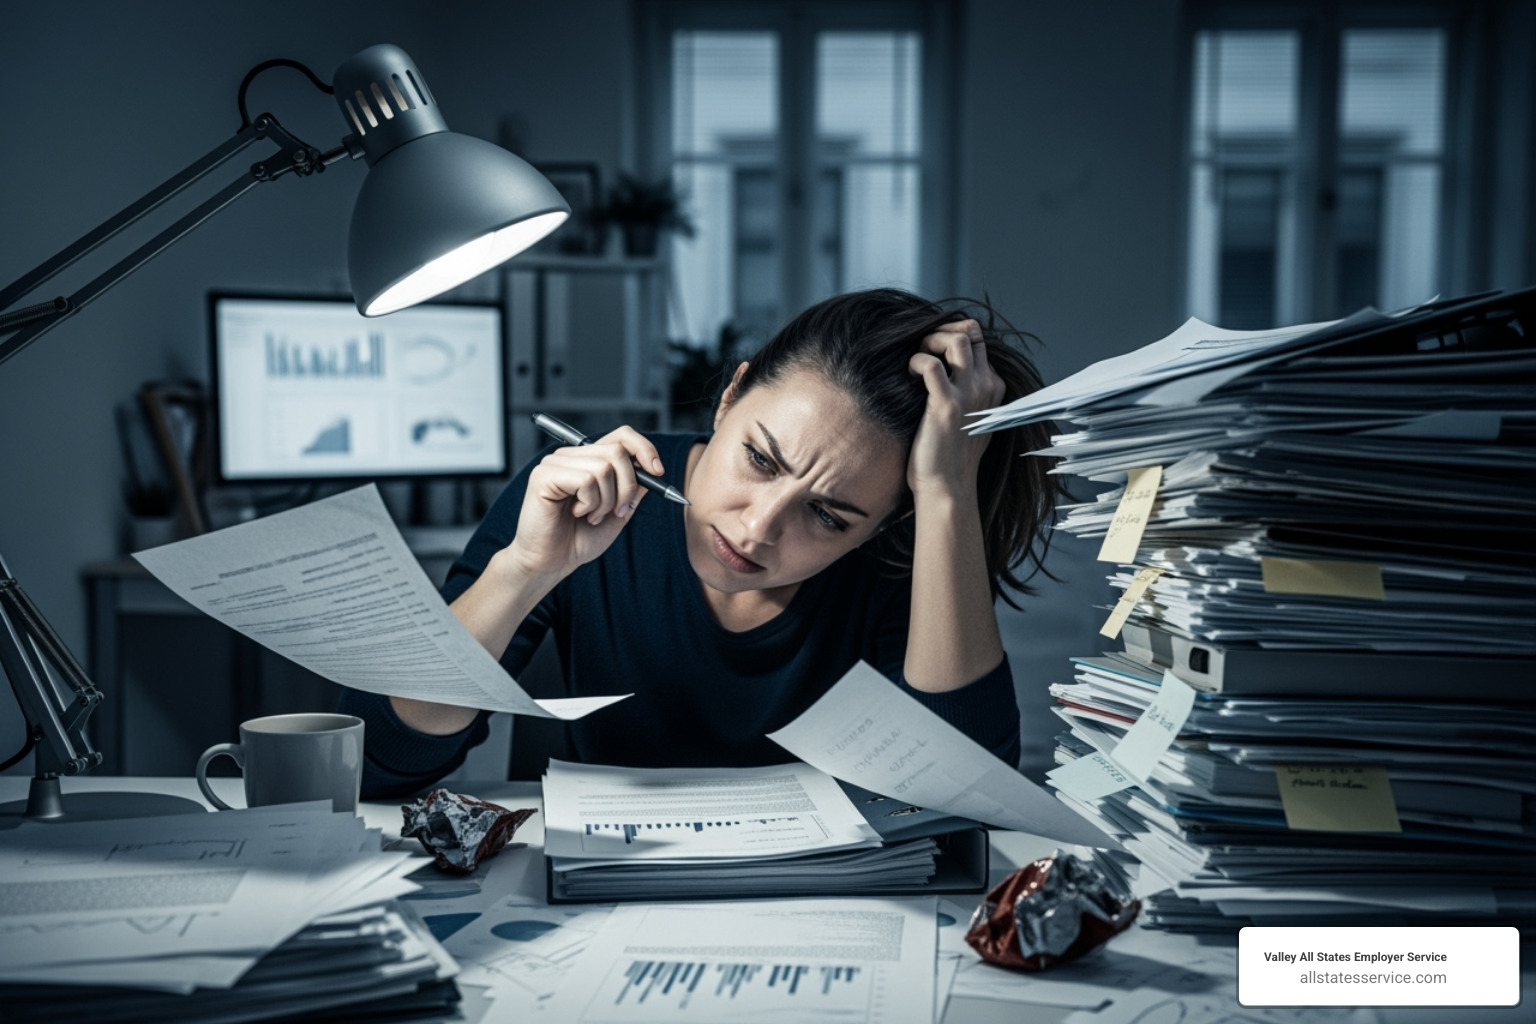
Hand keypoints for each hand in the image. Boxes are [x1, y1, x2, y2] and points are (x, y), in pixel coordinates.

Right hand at [504, 425, 662, 580]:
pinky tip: (578, 513)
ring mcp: (555, 463)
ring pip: (603, 467)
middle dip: (627, 487)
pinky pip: (586, 480)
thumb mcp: (618, 513)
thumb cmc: (578, 540)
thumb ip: (633, 490)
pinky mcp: (544, 476)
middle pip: (617, 451)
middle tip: (618, 511)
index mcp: (587, 460)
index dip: (644, 449)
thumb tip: (651, 467)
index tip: (658, 472)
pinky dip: (590, 503)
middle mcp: (570, 456)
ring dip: (606, 501)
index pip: (621, 436)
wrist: (551, 563)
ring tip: (591, 516)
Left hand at [906, 319, 1005, 499]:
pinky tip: (909, 375)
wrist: (947, 487)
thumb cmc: (950, 455)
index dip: (951, 338)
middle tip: (924, 350)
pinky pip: (931, 365)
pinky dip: (916, 362)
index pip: (979, 341)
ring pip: (957, 341)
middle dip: (941, 331)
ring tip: (918, 360)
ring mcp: (969, 395)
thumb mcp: (969, 418)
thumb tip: (946, 371)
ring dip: (931, 341)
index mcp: (993, 388)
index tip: (932, 353)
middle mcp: (986, 387)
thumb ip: (968, 394)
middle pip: (971, 332)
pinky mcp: (947, 405)